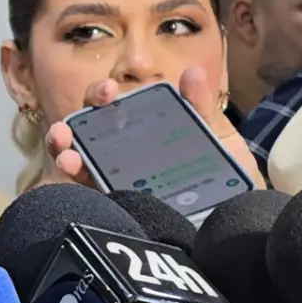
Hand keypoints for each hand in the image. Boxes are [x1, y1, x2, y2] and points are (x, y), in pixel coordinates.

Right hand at [43, 66, 266, 189]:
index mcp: (147, 131)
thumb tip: (192, 72)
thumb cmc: (230, 184)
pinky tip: (70, 166)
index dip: (105, 94)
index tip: (110, 91)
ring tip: (61, 141)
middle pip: (90, 128)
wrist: (240, 230)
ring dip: (63, 143)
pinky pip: (85, 190)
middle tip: (85, 113)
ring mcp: (116, 181)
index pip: (116, 107)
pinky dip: (72, 176)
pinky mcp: (115, 207)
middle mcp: (125, 153)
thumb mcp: (221, 141)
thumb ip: (203, 109)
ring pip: (78, 155)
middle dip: (79, 115)